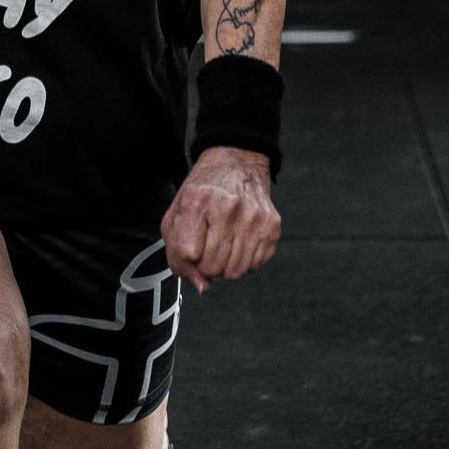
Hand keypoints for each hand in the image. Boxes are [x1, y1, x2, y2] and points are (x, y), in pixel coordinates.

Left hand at [161, 147, 281, 293]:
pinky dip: (245, 259)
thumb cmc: (202, 191)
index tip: (190, 245)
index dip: (186, 257)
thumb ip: (177, 253)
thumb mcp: (177, 212)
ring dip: (226, 264)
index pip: (188, 254)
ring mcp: (253, 216)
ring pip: (235, 272)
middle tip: (208, 242)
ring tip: (224, 240)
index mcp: (197, 200)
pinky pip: (254, 266)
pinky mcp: (271, 225)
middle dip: (205, 263)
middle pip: (211, 267)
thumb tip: (203, 287)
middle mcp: (227, 207)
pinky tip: (240, 237)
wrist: (236, 161)